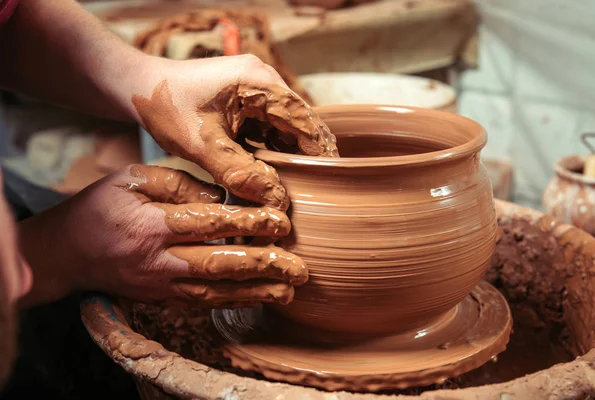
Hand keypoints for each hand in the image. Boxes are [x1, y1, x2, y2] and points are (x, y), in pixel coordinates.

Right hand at [17, 165, 307, 307]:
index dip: (247, 222)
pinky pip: (201, 303)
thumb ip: (179, 185)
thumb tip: (223, 198)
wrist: (65, 252)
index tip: (280, 221)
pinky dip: (232, 302)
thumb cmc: (101, 207)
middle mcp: (157, 260)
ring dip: (254, 292)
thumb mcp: (133, 179)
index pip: (209, 223)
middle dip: (262, 266)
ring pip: (214, 292)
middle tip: (298, 267)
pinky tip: (259, 298)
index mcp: (151, 224)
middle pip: (218, 265)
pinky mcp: (160, 298)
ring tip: (289, 290)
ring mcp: (159, 285)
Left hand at [129, 55, 338, 210]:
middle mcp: (263, 81)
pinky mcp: (243, 100)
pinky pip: (267, 127)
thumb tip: (276, 199)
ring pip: (283, 127)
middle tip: (316, 189)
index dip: (320, 149)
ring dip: (288, 155)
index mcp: (259, 82)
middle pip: (298, 122)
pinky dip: (270, 150)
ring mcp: (254, 89)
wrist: (136, 86)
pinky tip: (270, 173)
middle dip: (305, 155)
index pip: (304, 118)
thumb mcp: (202, 145)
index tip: (332, 178)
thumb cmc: (165, 105)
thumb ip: (239, 173)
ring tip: (296, 187)